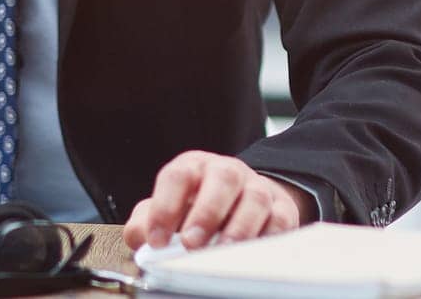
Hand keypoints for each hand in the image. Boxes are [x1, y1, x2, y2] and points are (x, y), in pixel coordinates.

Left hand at [123, 151, 313, 251]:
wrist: (239, 201)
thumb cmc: (197, 207)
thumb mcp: (167, 210)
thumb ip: (146, 222)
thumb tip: (139, 238)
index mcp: (194, 167)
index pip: (178, 176)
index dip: (165, 206)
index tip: (156, 239)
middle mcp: (226, 172)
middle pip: (222, 178)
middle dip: (206, 212)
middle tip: (191, 242)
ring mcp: (256, 187)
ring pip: (255, 197)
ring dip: (239, 226)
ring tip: (223, 250)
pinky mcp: (281, 208)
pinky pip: (280, 219)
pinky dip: (268, 236)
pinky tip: (252, 253)